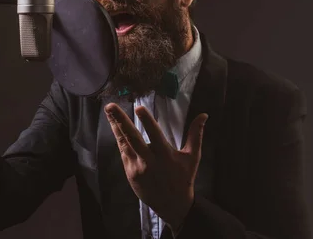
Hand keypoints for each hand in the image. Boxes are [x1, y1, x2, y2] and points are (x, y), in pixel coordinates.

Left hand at [104, 103, 207, 229]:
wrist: (172, 205)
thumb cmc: (183, 178)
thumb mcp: (193, 157)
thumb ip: (196, 135)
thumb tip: (204, 115)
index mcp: (166, 155)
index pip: (155, 135)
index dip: (147, 121)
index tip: (138, 108)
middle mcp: (149, 161)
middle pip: (132, 138)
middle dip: (121, 121)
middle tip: (111, 106)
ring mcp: (137, 167)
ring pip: (124, 143)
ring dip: (115, 125)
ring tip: (108, 110)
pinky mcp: (130, 172)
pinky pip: (123, 151)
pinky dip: (119, 137)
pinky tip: (114, 124)